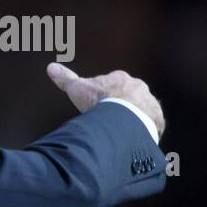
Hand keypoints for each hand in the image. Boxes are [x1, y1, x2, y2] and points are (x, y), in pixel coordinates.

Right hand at [47, 62, 164, 135]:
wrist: (122, 117)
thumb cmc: (98, 101)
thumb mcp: (77, 89)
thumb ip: (66, 78)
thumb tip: (50, 67)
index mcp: (121, 79)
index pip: (113, 84)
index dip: (104, 94)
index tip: (97, 104)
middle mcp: (140, 88)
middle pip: (130, 96)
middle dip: (121, 105)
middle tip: (108, 118)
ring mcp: (150, 103)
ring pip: (142, 110)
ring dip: (133, 118)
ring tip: (119, 132)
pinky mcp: (157, 120)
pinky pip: (151, 125)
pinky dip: (143, 131)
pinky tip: (132, 139)